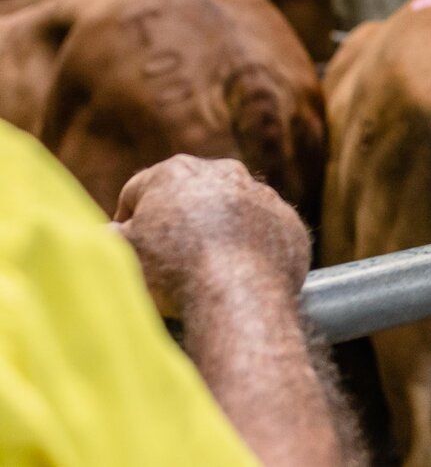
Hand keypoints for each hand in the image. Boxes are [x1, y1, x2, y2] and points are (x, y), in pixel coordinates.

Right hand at [112, 156, 310, 318]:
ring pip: (231, 212)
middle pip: (189, 195)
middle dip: (177, 221)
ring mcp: (263, 196)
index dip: (129, 220)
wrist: (239, 295)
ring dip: (218, 232)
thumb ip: (108, 235)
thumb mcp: (121, 252)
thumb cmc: (171, 272)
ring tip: (205, 269)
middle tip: (167, 258)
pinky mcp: (289, 223)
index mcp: (176, 171)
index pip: (139, 191)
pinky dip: (252, 249)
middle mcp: (224, 173)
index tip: (130, 245)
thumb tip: (106, 232)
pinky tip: (239, 275)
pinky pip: (264, 233)